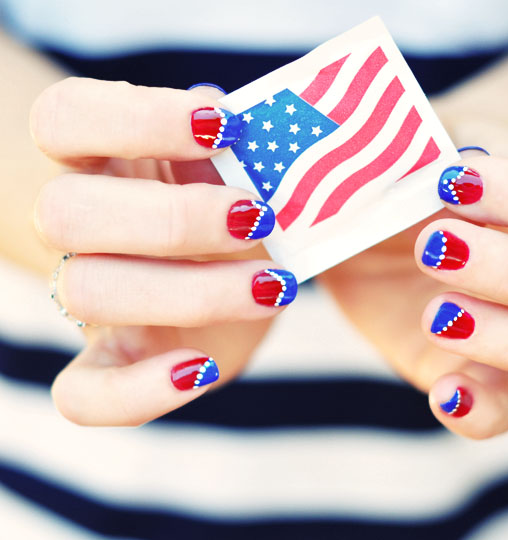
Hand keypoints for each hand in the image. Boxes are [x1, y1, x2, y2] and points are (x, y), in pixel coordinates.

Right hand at [31, 78, 295, 425]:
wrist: (239, 284)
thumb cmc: (240, 212)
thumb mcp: (246, 172)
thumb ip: (235, 150)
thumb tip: (230, 118)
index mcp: (102, 158)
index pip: (64, 116)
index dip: (139, 118)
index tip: (225, 127)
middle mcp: (79, 225)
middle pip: (62, 212)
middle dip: (173, 219)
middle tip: (257, 218)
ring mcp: (89, 297)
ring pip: (87, 293)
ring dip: (193, 292)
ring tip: (274, 285)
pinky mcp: (112, 362)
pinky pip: (82, 395)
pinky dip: (140, 391)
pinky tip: (203, 369)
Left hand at [319, 121, 507, 438]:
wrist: (364, 226)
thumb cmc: (394, 180)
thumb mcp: (399, 153)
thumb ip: (413, 156)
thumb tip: (415, 174)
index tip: (455, 183)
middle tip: (432, 248)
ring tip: (436, 314)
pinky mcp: (474, 370)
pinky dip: (486, 410)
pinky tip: (446, 394)